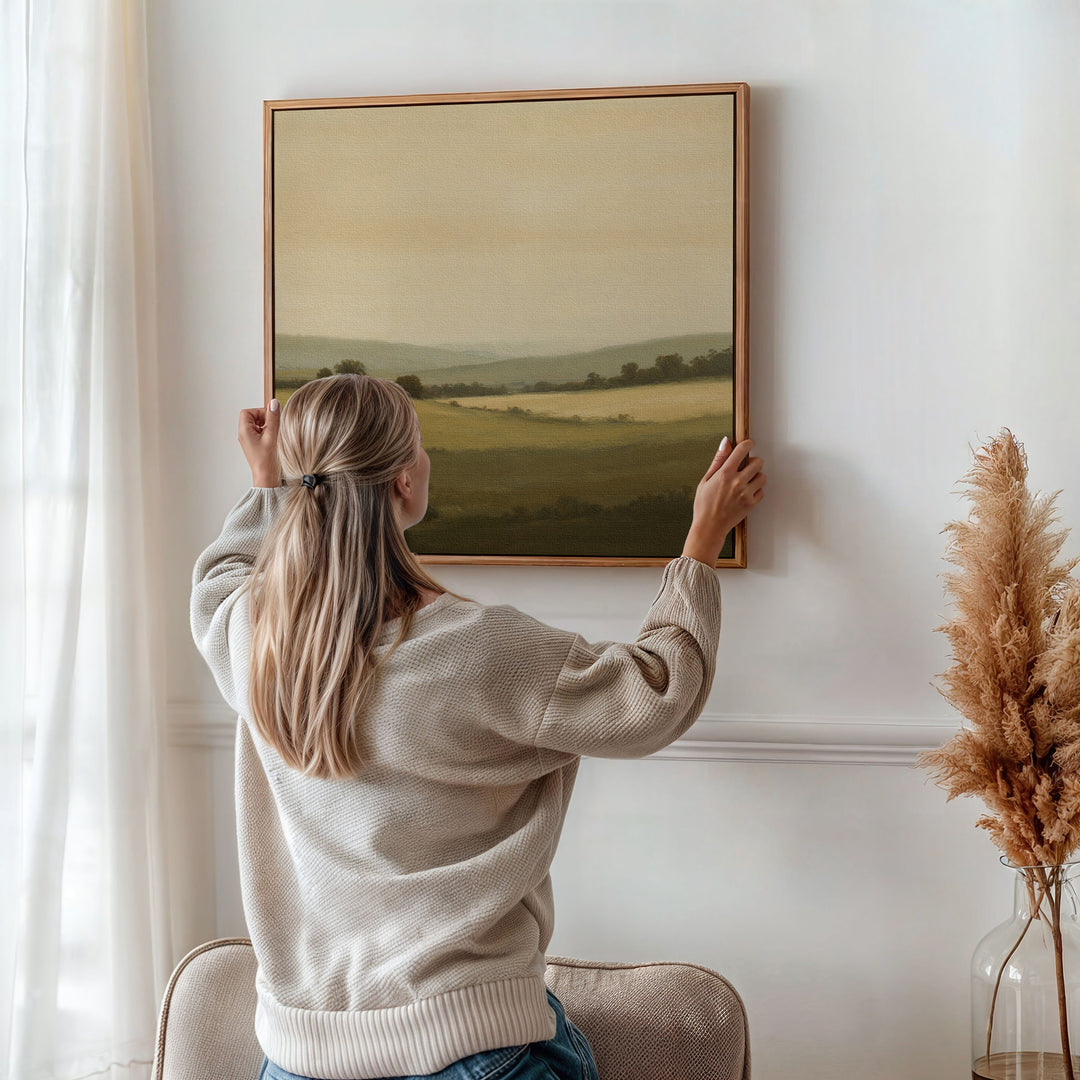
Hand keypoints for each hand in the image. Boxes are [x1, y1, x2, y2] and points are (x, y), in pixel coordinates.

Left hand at [239, 399, 281, 486]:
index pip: (247, 412)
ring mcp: (249, 440)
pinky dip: (267, 433)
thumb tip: (274, 403)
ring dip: (266, 426)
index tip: (270, 418)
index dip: (259, 412)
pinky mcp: (254, 445)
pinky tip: (273, 441)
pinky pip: (259, 433)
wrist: (267, 478)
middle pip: (252, 417)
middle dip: (264, 419)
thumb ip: (273, 418)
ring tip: (273, 436)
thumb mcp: (272, 436)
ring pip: (257, 425)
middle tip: (273, 428)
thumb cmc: (267, 461)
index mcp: (244, 431)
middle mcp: (244, 435)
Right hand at [682, 437, 765, 563]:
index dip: (748, 444)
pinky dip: (756, 491)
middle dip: (754, 462)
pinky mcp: (751, 504)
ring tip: (747, 481)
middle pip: (758, 462)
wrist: (709, 527)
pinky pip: (762, 491)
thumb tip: (726, 442)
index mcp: (725, 473)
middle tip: (747, 466)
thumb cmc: (704, 504)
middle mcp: (737, 482)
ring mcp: (746, 493)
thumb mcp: (706, 479)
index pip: (742, 450)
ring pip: (762, 476)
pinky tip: (746, 493)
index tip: (749, 444)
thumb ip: (718, 460)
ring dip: (757, 476)